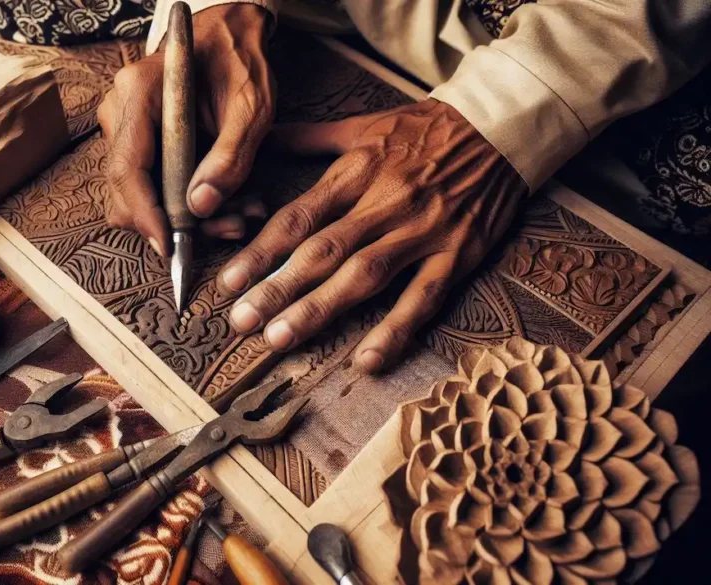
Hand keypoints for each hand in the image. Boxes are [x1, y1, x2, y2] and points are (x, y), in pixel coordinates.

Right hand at [97, 4, 275, 253]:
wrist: (231, 36)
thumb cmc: (240, 61)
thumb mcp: (251, 107)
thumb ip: (230, 157)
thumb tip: (201, 207)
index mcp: (139, 92)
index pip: (126, 168)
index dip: (144, 214)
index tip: (169, 245)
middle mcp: (120, 110)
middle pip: (125, 189)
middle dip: (171, 223)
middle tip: (225, 228)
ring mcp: (124, 127)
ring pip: (138, 195)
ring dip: (185, 218)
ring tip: (238, 215)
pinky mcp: (137, 142)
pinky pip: (150, 186)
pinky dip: (184, 204)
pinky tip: (225, 203)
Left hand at [219, 99, 528, 372]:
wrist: (502, 124)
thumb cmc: (426, 127)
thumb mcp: (363, 124)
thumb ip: (306, 138)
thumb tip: (255, 140)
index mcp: (356, 172)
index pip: (297, 217)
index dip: (260, 252)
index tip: (228, 283)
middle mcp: (384, 203)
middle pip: (322, 251)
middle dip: (277, 288)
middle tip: (241, 322)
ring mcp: (422, 232)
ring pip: (364, 276)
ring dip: (320, 309)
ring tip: (281, 340)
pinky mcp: (457, 254)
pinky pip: (423, 297)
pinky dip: (396, 330)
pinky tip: (367, 362)